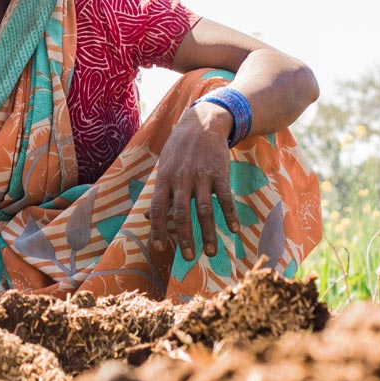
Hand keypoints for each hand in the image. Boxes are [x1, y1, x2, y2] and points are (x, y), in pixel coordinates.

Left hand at [147, 102, 240, 260]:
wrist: (203, 123)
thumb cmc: (180, 149)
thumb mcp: (164, 167)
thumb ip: (158, 192)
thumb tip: (146, 215)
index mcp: (164, 179)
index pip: (157, 209)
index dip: (157, 229)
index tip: (159, 248)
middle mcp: (181, 179)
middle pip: (181, 214)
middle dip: (184, 237)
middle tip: (188, 257)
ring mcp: (201, 176)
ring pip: (204, 210)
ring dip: (208, 233)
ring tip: (211, 252)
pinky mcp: (220, 173)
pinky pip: (225, 198)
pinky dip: (230, 215)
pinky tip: (233, 230)